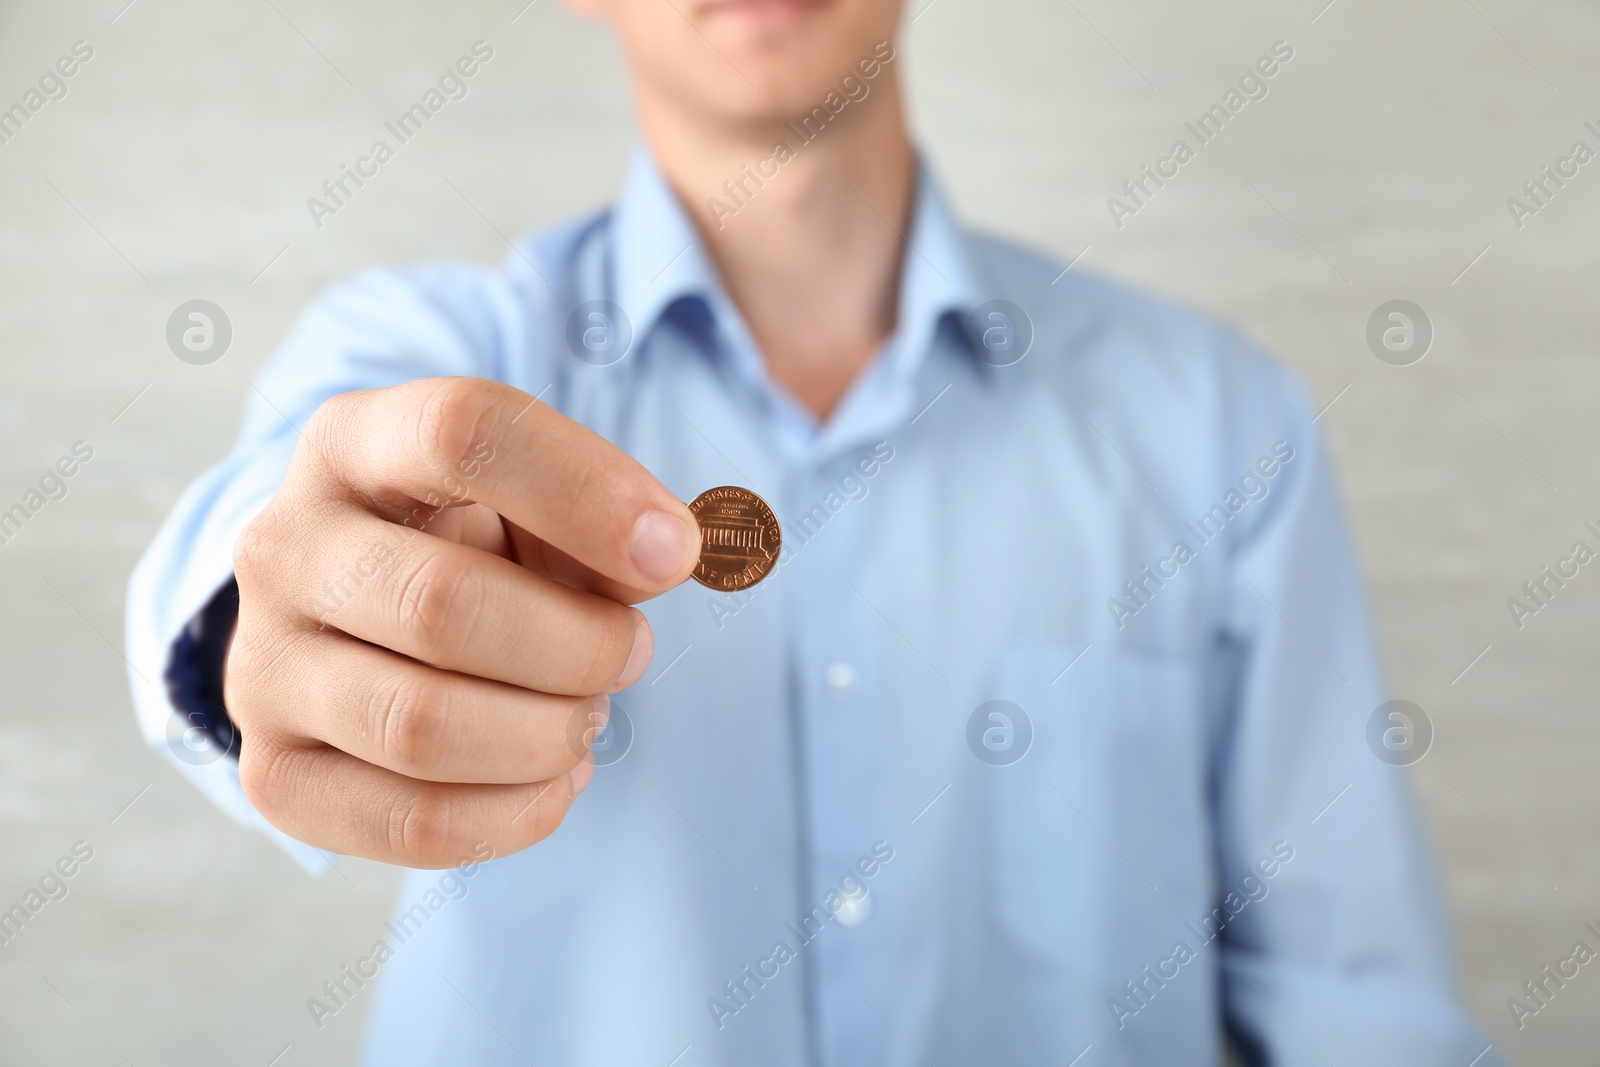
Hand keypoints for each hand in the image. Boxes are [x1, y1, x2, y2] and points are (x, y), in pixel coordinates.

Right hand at [224, 377, 699, 866]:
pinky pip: (414, 822)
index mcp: (356, 442)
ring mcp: (263, 666)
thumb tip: (664, 557)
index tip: (674, 552)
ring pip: (422, 726)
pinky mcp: (276, 774)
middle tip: (630, 651)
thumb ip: (605, 523)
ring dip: (549, 733)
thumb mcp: (539, 505)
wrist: (369, 625)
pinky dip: (520, 811)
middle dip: (579, 646)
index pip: (463, 433)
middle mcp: (284, 546)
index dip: (588, 493)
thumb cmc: (480, 550)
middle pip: (442, 606)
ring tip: (586, 715)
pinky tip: (554, 777)